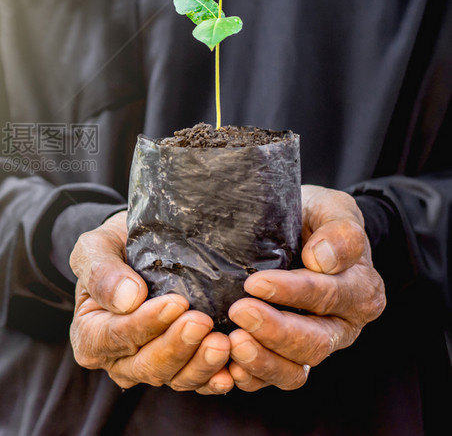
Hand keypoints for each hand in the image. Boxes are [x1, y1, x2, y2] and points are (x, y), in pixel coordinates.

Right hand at [69, 211, 232, 393]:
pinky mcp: (179, 370)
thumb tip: (128, 298)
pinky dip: (215, 378)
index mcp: (89, 335)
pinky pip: (197, 382)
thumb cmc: (114, 248)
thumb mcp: (96, 247)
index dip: (146, 324)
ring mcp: (149, 368)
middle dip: (176, 346)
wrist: (139, 250)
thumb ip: (102, 272)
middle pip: (145, 365)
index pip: (116, 336)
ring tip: (223, 343)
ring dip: (200, 365)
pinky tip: (232, 369)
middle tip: (202, 321)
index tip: (176, 303)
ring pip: (173, 379)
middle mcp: (116, 360)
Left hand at [227, 185, 386, 390]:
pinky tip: (227, 367)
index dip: (294, 293)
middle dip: (275, 330)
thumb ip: (339, 228)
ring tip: (233, 343)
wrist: (296, 233)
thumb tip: (323, 259)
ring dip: (263, 361)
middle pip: (315, 342)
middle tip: (239, 311)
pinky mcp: (287, 359)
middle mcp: (342, 326)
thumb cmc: (312, 219)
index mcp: (360, 289)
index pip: (330, 296)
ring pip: (296, 370)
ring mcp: (314, 346)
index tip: (256, 282)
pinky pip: (273, 379)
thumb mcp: (331, 208)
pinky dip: (252, 377)